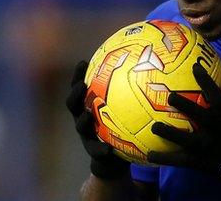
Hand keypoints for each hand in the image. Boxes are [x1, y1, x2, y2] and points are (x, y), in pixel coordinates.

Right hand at [65, 61, 128, 178]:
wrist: (115, 159)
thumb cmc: (121, 128)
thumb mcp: (125, 110)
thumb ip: (130, 92)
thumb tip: (147, 68)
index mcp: (89, 105)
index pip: (80, 88)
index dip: (78, 76)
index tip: (83, 62)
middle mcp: (84, 118)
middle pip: (73, 104)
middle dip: (75, 94)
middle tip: (81, 85)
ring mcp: (86, 135)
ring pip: (80, 126)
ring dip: (82, 121)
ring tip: (87, 116)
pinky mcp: (94, 152)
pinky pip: (96, 151)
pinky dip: (101, 149)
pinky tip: (108, 149)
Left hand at [148, 64, 220, 198]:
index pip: (217, 94)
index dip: (206, 80)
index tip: (194, 67)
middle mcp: (217, 129)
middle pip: (199, 115)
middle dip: (185, 105)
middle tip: (170, 96)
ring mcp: (208, 146)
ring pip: (186, 139)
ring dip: (169, 133)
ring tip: (154, 127)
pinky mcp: (201, 161)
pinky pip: (180, 160)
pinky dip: (165, 157)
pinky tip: (149, 154)